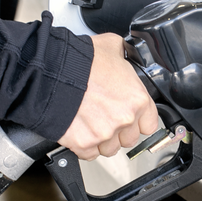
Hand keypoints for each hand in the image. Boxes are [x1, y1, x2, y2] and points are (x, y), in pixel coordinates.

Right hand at [58, 33, 158, 159]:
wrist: (51, 72)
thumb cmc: (79, 60)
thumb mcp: (111, 46)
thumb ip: (123, 56)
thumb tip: (123, 55)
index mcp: (137, 99)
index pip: (150, 124)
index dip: (138, 120)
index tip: (130, 118)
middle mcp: (124, 119)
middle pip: (129, 139)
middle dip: (119, 130)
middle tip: (105, 116)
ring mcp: (105, 134)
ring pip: (110, 149)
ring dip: (102, 140)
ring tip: (91, 123)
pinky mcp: (84, 143)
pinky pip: (90, 154)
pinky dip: (84, 145)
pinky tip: (80, 130)